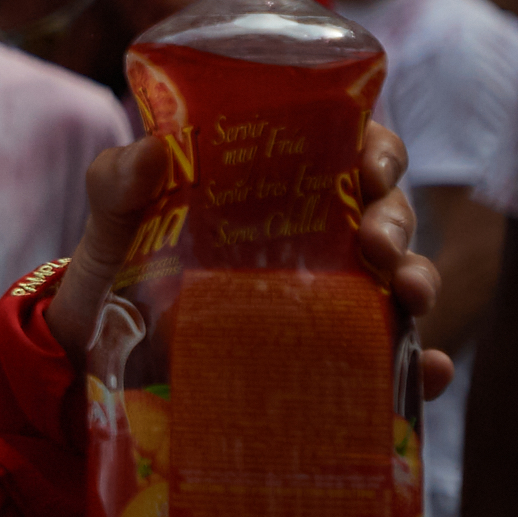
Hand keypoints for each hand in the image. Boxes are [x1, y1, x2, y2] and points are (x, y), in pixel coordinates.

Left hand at [48, 127, 448, 400]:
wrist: (91, 354)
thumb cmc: (116, 269)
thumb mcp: (111, 223)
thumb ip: (118, 183)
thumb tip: (151, 153)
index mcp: (276, 188)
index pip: (348, 150)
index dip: (374, 148)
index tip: (368, 162)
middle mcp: (316, 238)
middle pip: (383, 213)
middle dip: (394, 220)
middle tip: (374, 239)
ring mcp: (327, 297)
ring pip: (398, 278)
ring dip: (416, 278)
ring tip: (406, 295)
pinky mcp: (327, 356)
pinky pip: (389, 359)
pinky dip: (418, 363)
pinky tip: (426, 368)